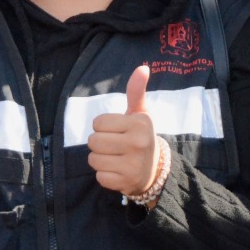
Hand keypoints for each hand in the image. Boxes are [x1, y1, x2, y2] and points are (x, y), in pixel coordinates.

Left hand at [87, 66, 158, 197]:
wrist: (156, 170)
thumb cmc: (141, 136)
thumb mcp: (140, 113)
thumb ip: (136, 91)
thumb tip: (142, 67)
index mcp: (139, 123)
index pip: (98, 123)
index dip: (103, 127)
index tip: (117, 131)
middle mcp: (138, 143)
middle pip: (93, 141)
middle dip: (99, 143)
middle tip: (115, 146)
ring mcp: (132, 165)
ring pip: (93, 159)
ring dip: (100, 159)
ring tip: (116, 158)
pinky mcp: (126, 182)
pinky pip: (99, 177)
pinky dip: (105, 175)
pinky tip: (118, 171)